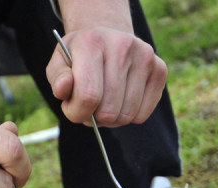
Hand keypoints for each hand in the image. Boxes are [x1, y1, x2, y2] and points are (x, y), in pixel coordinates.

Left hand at [46, 27, 166, 127]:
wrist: (107, 37)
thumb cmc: (80, 57)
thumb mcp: (59, 63)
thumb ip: (57, 78)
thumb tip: (64, 89)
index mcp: (92, 42)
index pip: (88, 96)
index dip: (77, 113)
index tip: (73, 107)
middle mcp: (122, 46)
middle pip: (108, 111)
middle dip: (94, 117)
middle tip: (89, 105)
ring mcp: (145, 57)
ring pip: (126, 116)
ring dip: (111, 119)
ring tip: (104, 102)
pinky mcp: (160, 70)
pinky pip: (142, 115)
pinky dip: (129, 117)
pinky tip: (121, 101)